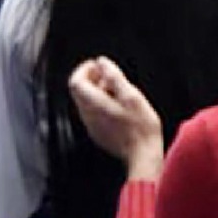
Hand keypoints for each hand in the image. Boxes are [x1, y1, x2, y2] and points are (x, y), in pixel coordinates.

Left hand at [67, 55, 165, 179]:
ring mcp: (92, 126)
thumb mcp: (131, 95)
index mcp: (94, 104)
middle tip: (109, 74)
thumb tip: (102, 63)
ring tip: (118, 88)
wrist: (142, 154)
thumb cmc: (141, 126)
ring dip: (98, 91)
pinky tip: (119, 104)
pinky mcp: (99, 133)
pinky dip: (101, 103)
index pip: (76, 81)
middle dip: (91, 78)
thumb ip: (114, 76)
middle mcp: (88, 115)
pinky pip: (93, 113)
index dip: (84, 69)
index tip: (98, 65)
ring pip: (86, 102)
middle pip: (79, 91)